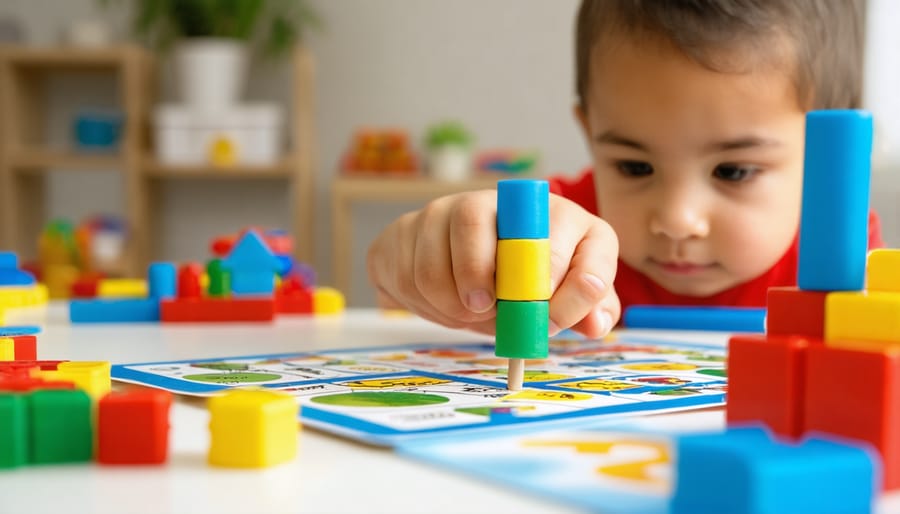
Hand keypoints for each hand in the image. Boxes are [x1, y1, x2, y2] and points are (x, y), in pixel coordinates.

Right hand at [367, 190, 620, 337]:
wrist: (452, 271)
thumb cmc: (519, 285)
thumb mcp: (561, 297)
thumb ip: (585, 309)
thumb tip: (594, 325)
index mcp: (560, 217)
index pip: (578, 235)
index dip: (570, 283)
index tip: (551, 320)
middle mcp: (510, 202)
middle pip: (513, 226)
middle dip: (511, 282)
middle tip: (497, 313)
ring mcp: (456, 206)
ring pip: (457, 245)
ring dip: (461, 297)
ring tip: (471, 314)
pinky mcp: (414, 224)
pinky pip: (416, 268)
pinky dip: (429, 301)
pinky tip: (445, 305)